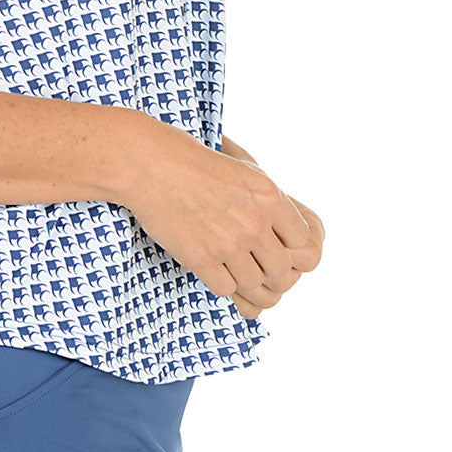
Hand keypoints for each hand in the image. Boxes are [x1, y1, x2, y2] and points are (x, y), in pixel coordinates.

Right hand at [123, 119, 314, 315]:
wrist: (149, 163)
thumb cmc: (195, 163)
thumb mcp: (244, 171)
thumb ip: (269, 203)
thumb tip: (290, 238)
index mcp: (269, 196)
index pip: (302, 243)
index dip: (287, 246)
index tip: (271, 243)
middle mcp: (253, 221)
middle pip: (280, 269)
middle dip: (268, 269)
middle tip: (251, 260)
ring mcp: (227, 242)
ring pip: (253, 282)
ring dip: (242, 276)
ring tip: (227, 261)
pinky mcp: (200, 258)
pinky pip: (224, 288)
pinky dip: (218, 280)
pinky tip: (209, 263)